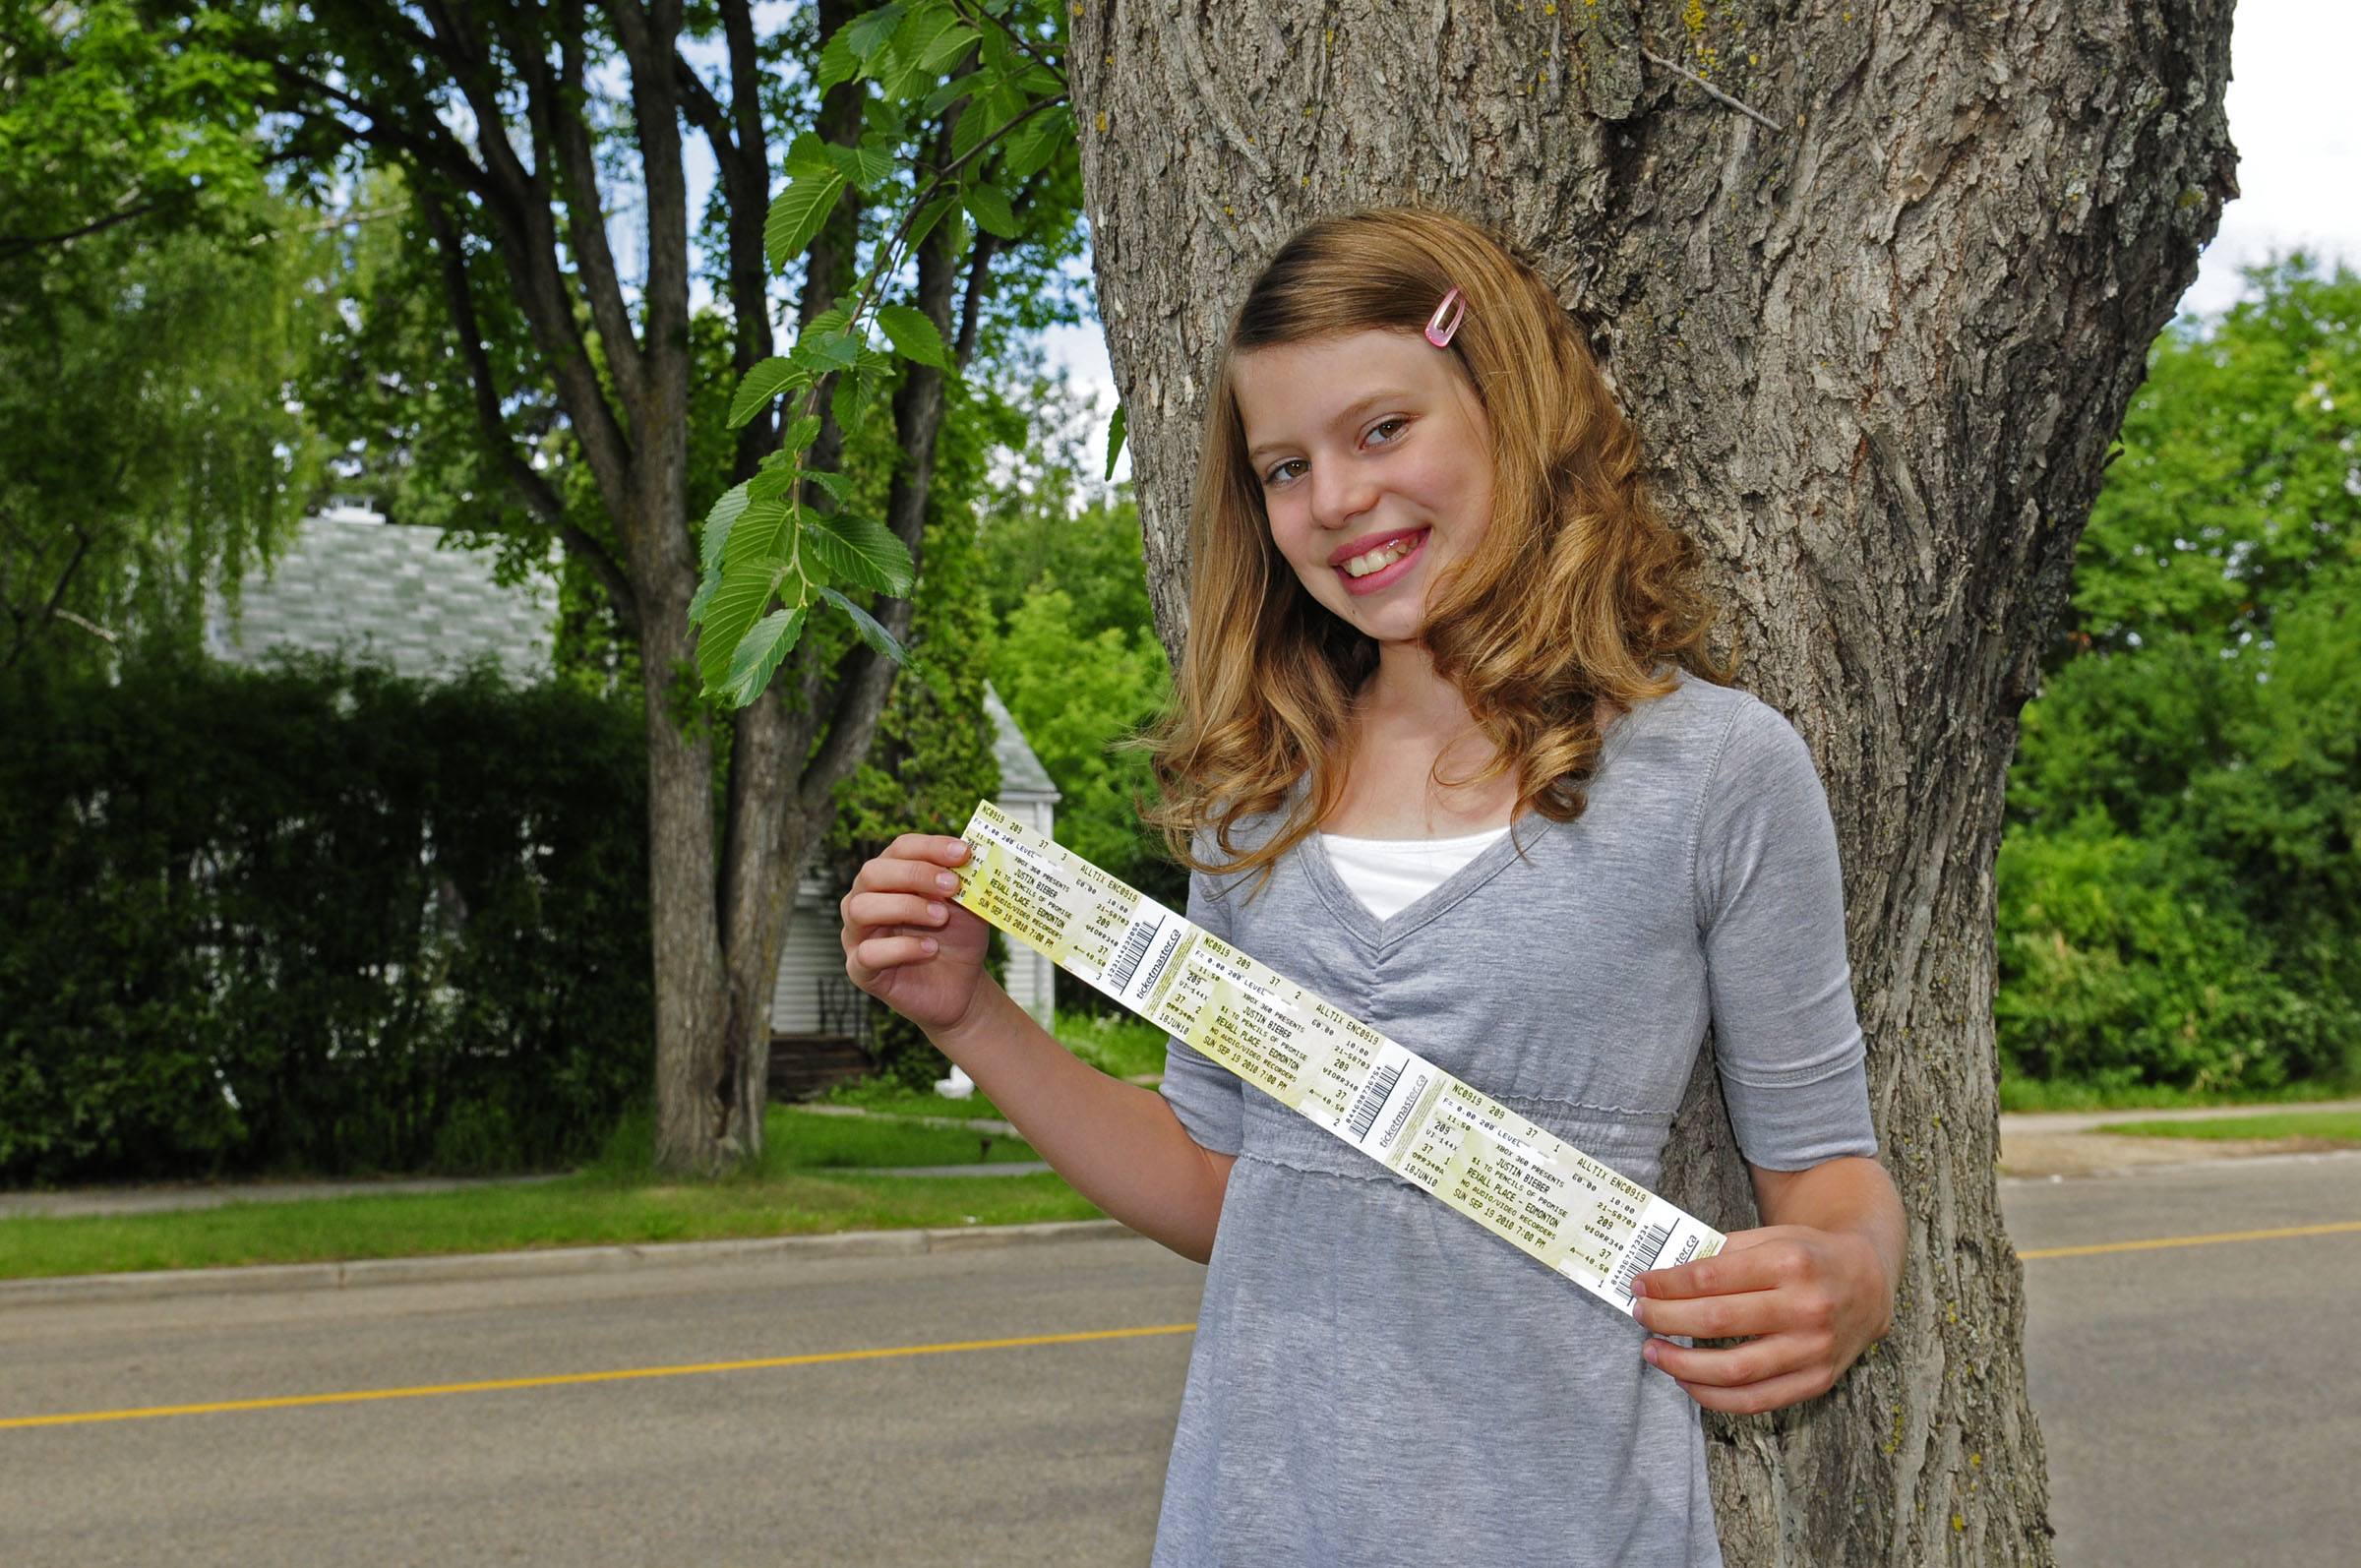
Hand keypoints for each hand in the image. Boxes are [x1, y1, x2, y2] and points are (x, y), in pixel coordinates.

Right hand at [840, 834, 993, 1036]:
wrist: (962, 984)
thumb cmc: (958, 937)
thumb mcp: (967, 904)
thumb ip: (964, 880)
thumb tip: (969, 855)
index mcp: (890, 876)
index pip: (900, 849)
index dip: (930, 847)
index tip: (963, 854)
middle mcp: (865, 899)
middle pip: (873, 872)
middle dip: (915, 874)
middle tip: (952, 886)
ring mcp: (857, 934)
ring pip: (861, 908)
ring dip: (905, 907)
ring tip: (941, 918)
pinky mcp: (860, 970)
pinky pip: (867, 953)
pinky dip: (901, 948)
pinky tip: (930, 949)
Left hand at [1628, 1224, 1893, 1414]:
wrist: (1869, 1284)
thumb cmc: (1809, 1257)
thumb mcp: (1773, 1237)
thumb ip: (1724, 1254)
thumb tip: (1667, 1278)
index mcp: (1790, 1262)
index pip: (1711, 1276)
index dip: (1667, 1283)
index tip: (1640, 1285)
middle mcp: (1805, 1307)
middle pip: (1717, 1321)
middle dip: (1666, 1318)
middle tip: (1640, 1315)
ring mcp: (1813, 1349)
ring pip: (1734, 1369)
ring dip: (1682, 1364)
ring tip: (1653, 1352)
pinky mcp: (1817, 1381)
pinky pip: (1756, 1400)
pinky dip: (1714, 1395)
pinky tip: (1687, 1380)